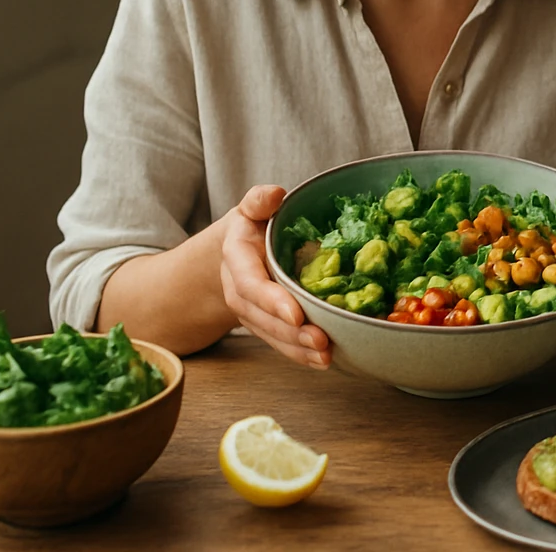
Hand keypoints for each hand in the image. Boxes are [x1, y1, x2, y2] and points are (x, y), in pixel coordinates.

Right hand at [219, 185, 330, 367]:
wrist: (230, 253)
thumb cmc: (251, 226)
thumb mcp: (251, 208)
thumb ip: (259, 200)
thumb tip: (275, 194)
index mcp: (237, 259)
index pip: (250, 284)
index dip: (271, 301)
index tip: (295, 313)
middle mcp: (240, 290)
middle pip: (262, 317)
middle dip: (291, 332)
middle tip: (321, 341)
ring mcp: (251, 311)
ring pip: (271, 335)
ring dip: (297, 348)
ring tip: (325, 355)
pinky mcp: (264, 324)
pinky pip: (279, 343)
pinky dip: (299, 354)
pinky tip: (323, 362)